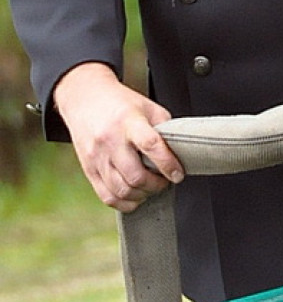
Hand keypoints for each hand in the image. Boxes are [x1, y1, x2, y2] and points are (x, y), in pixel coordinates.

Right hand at [53, 62, 183, 212]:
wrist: (85, 98)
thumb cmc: (120, 102)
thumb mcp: (147, 106)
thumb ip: (163, 128)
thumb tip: (178, 152)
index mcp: (128, 121)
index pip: (150, 145)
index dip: (167, 164)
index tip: (178, 174)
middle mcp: (110, 140)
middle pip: (135, 176)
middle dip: (156, 185)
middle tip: (165, 181)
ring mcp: (97, 157)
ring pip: (122, 190)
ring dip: (142, 195)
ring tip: (151, 187)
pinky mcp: (89, 169)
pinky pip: (107, 197)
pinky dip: (125, 203)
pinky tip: (136, 196)